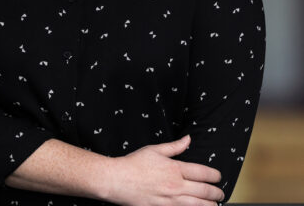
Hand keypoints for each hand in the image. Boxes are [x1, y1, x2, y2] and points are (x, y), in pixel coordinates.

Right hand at [105, 135, 224, 205]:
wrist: (118, 180)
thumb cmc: (134, 164)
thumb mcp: (155, 149)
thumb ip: (175, 146)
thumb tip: (188, 139)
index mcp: (174, 169)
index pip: (202, 172)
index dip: (214, 175)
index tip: (218, 176)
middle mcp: (175, 186)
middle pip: (204, 191)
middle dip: (216, 192)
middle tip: (221, 192)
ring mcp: (170, 201)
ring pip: (198, 205)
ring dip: (210, 205)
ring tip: (215, 204)